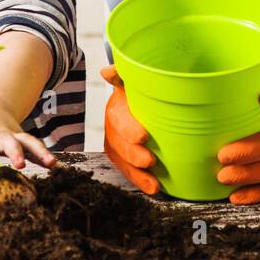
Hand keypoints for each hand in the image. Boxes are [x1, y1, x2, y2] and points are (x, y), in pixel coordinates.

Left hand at [0, 108, 54, 181]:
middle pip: (4, 139)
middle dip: (13, 150)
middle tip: (18, 164)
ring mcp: (9, 134)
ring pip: (25, 140)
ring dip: (37, 151)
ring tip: (49, 163)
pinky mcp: (21, 138)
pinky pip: (34, 145)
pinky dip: (44, 154)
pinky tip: (53, 164)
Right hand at [100, 65, 160, 194]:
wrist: (142, 95)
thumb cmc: (142, 86)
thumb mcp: (135, 77)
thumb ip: (124, 73)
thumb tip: (106, 71)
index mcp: (117, 105)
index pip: (118, 117)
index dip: (128, 128)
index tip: (143, 136)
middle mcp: (113, 124)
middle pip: (118, 142)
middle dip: (132, 154)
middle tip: (150, 161)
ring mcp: (116, 141)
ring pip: (121, 160)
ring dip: (136, 174)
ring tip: (153, 184)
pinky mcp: (122, 154)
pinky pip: (126, 169)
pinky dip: (138, 180)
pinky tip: (153, 188)